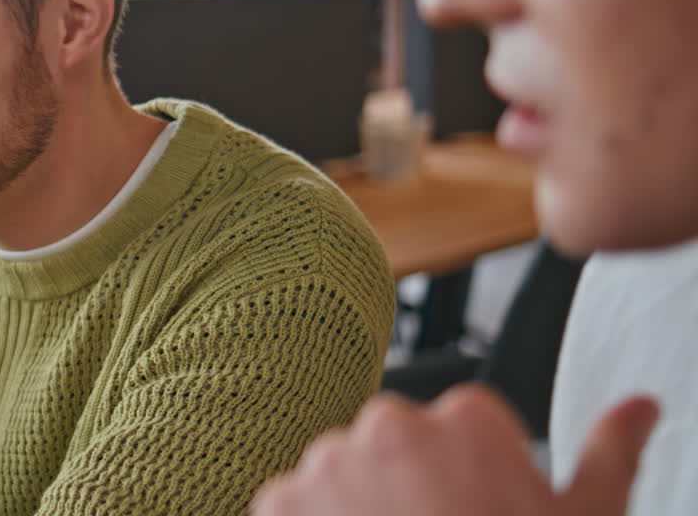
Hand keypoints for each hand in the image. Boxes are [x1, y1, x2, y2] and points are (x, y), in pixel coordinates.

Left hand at [249, 384, 658, 515]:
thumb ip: (608, 453)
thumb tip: (638, 409)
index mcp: (465, 419)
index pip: (461, 426)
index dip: (474, 476)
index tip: (480, 510)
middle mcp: (389, 426)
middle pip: (397, 446)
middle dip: (412, 487)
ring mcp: (327, 463)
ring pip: (344, 475)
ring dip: (361, 508)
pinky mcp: (279, 504)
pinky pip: (295, 506)